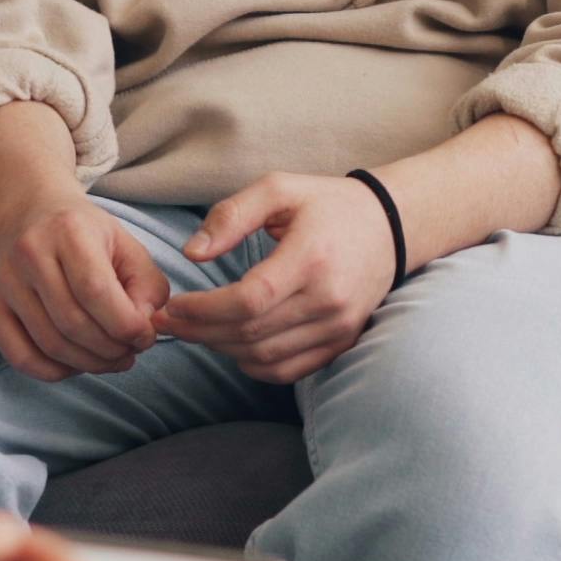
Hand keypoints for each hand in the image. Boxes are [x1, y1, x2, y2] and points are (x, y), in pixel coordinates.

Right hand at [0, 101, 164, 381]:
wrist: (31, 216)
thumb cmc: (87, 236)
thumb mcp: (128, 246)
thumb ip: (147, 286)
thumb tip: (143, 328)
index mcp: (69, 231)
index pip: (96, 291)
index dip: (126, 325)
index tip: (146, 337)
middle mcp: (30, 254)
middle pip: (73, 323)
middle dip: (111, 349)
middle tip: (130, 352)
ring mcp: (5, 282)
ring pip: (50, 344)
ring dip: (89, 364)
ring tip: (112, 359)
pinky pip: (21, 358)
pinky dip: (56, 372)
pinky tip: (79, 364)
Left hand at [161, 172, 397, 382]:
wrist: (390, 227)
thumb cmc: (328, 205)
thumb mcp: (280, 189)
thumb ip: (232, 215)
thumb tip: (192, 254)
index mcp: (311, 257)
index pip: (248, 301)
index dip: (204, 310)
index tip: (174, 305)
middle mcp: (329, 299)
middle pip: (251, 333)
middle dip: (201, 332)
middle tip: (171, 321)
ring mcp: (339, 326)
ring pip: (265, 357)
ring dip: (222, 349)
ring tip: (197, 330)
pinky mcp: (342, 342)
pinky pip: (288, 371)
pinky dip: (254, 366)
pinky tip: (234, 346)